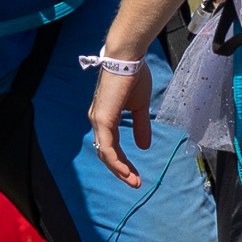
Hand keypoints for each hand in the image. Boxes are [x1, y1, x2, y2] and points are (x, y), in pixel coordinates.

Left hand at [90, 64, 153, 186]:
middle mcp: (98, 121)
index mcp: (105, 117)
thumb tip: (144, 146)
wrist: (128, 59)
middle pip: (106, 154)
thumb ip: (140, 126)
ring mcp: (98, 120)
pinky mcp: (102, 119)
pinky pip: (107, 147)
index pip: (111, 146)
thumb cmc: (133, 76)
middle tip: (136, 182)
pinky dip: (115, 161)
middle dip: (121, 171)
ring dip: (120, 170)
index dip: (122, 162)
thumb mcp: (139, 106)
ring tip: (134, 181)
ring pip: (105, 153)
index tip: (136, 175)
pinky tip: (125, 171)